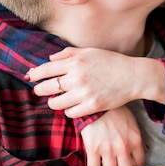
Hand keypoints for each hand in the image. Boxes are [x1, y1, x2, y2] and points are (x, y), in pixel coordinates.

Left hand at [26, 46, 164, 117]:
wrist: (133, 77)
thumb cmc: (112, 62)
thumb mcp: (90, 52)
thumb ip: (68, 54)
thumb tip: (50, 59)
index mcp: (75, 61)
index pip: (46, 69)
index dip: (35, 75)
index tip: (31, 77)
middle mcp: (77, 77)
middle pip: (47, 87)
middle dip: (40, 90)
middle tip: (40, 91)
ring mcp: (84, 93)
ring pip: (56, 103)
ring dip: (53, 102)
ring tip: (56, 100)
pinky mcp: (92, 106)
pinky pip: (70, 113)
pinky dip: (68, 111)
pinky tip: (72, 106)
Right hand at [81, 107, 144, 165]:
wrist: (97, 102)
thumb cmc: (114, 111)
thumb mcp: (131, 122)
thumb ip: (136, 139)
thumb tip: (142, 151)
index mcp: (135, 140)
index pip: (139, 164)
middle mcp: (123, 147)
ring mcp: (108, 149)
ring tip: (105, 160)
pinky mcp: (93, 148)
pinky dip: (94, 164)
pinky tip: (94, 157)